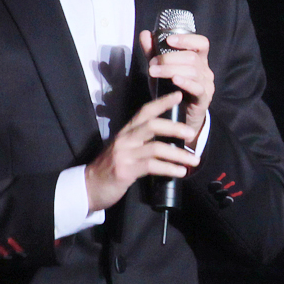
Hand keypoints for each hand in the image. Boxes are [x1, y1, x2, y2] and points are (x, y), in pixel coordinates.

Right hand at [85, 92, 198, 211]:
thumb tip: (167, 140)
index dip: (162, 102)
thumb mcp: (124, 150)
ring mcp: (124, 154)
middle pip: (153, 125)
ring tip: (193, 160)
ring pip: (156, 147)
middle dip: (175, 127)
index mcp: (126, 132)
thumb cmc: (110, 169)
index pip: (145, 111)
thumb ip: (141, 142)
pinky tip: (180, 172)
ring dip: (178, 154)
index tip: (178, 95)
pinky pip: (152, 166)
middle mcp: (125, 139)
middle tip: (192, 133)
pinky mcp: (125, 170)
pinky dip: (169, 168)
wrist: (89, 187)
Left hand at [140, 29, 214, 146]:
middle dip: (169, 57)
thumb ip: (153, 52)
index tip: (169, 40)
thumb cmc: (171, 91)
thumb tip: (145, 34)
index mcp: (198, 60)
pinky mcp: (204, 98)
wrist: (179, 119)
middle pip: (191, 57)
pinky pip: (197, 88)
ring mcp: (206, 84)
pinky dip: (185, 82)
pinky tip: (174, 80)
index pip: (201, 43)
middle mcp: (205, 70)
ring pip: (193, 71)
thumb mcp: (161, 70)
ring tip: (154, 72)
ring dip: (171, 69)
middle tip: (152, 63)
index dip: (187, 39)